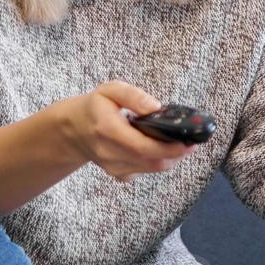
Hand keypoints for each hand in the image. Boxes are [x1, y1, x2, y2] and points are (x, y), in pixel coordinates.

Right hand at [59, 81, 194, 182]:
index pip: (143, 147)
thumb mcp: (110, 90)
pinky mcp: (118, 174)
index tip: (188, 141)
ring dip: (170, 158)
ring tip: (179, 143)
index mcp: (108, 130)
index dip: (170, 148)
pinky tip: (159, 149)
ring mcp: (113, 167)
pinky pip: (145, 171)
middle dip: (176, 154)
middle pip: (152, 162)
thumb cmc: (95, 107)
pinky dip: (157, 162)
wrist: (74, 130)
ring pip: (151, 168)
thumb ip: (134, 96)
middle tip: (191, 142)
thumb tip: (157, 108)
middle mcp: (110, 153)